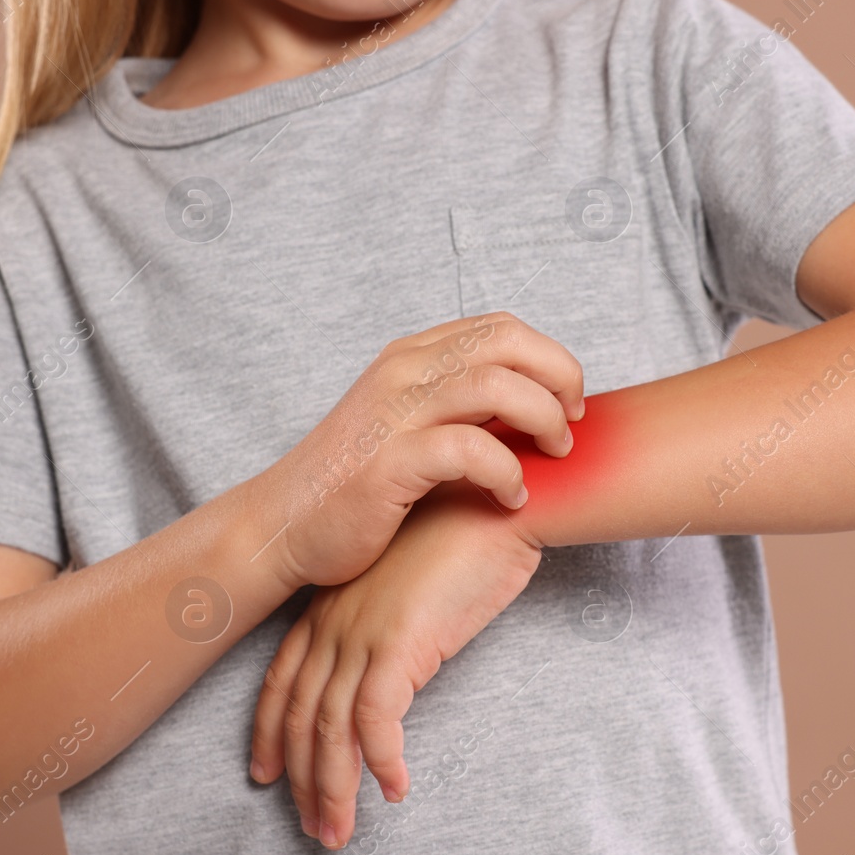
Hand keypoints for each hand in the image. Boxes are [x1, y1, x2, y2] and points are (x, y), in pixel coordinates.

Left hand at [248, 481, 545, 848]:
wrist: (495, 500)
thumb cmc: (463, 537)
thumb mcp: (408, 585)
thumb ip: (388, 628)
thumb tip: (389, 676)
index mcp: (331, 606)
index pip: (282, 680)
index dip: (269, 733)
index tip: (265, 775)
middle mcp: (335, 622)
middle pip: (300, 715)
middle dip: (299, 780)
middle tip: (314, 829)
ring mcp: (361, 632)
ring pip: (330, 729)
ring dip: (333, 789)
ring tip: (340, 833)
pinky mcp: (398, 643)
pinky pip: (377, 721)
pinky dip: (381, 763)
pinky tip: (395, 790)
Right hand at [249, 312, 582, 590]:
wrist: (282, 526)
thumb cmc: (352, 484)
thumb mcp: (405, 423)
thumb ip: (455, 405)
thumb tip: (529, 406)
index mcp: (410, 357)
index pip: (500, 328)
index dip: (549, 358)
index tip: (568, 400)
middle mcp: (403, 372)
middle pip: (508, 343)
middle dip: (559, 378)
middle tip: (572, 425)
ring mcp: (394, 414)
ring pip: (496, 385)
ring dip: (542, 420)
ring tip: (552, 456)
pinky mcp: (389, 462)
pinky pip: (470, 450)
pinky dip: (506, 472)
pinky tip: (512, 497)